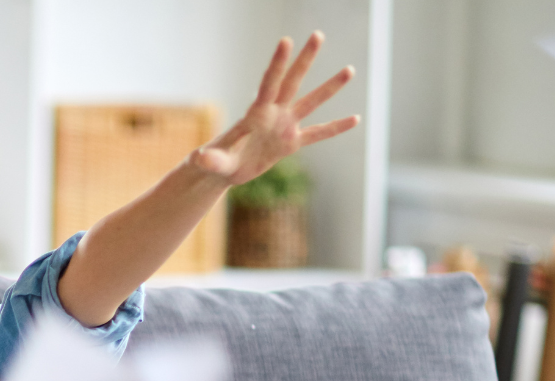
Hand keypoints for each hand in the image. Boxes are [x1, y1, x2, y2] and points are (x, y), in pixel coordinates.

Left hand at [192, 32, 359, 184]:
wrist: (223, 171)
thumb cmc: (214, 164)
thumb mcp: (212, 163)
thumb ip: (210, 159)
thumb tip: (199, 158)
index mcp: (256, 114)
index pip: (269, 84)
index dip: (278, 63)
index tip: (286, 41)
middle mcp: (273, 114)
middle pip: (293, 82)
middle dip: (305, 60)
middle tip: (318, 35)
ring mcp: (285, 127)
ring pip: (311, 103)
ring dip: (330, 88)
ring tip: (350, 70)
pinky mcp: (291, 144)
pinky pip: (318, 134)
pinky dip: (335, 128)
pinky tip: (355, 119)